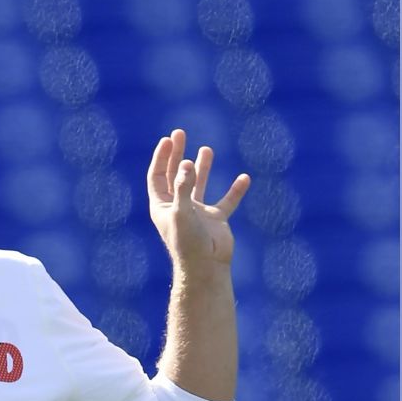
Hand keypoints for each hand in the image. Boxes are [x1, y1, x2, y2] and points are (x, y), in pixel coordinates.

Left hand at [147, 129, 250, 270]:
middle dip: (178, 155)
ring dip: (202, 168)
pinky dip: (235, 190)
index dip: (161, 157)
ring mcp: (198, 213)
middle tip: (180, 133)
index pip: (157, 176)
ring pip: (199, 185)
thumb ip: (183, 187)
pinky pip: (227, 201)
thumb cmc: (188, 241)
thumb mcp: (182, 211)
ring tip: (206, 149)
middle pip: (175, 175)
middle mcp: (178, 207)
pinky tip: (244, 178)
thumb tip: (186, 163)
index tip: (168, 139)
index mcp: (162, 206)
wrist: (206, 267)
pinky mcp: (216, 220)